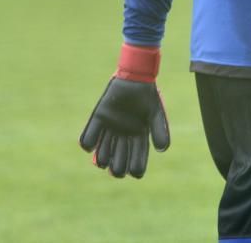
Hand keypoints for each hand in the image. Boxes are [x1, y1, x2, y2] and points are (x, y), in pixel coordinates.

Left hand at [79, 44, 169, 177]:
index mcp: (138, 138)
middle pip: (118, 164)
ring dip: (102, 160)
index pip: (137, 162)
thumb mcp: (156, 114)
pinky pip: (88, 138)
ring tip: (104, 160)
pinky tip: (92, 146)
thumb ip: (160, 130)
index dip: (136, 170)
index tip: (136, 171)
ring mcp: (109, 129)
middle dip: (117, 169)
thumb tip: (162, 150)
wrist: (135, 78)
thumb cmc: (148, 96)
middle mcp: (123, 137)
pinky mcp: (98, 119)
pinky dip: (88, 144)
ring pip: (102, 155)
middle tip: (117, 167)